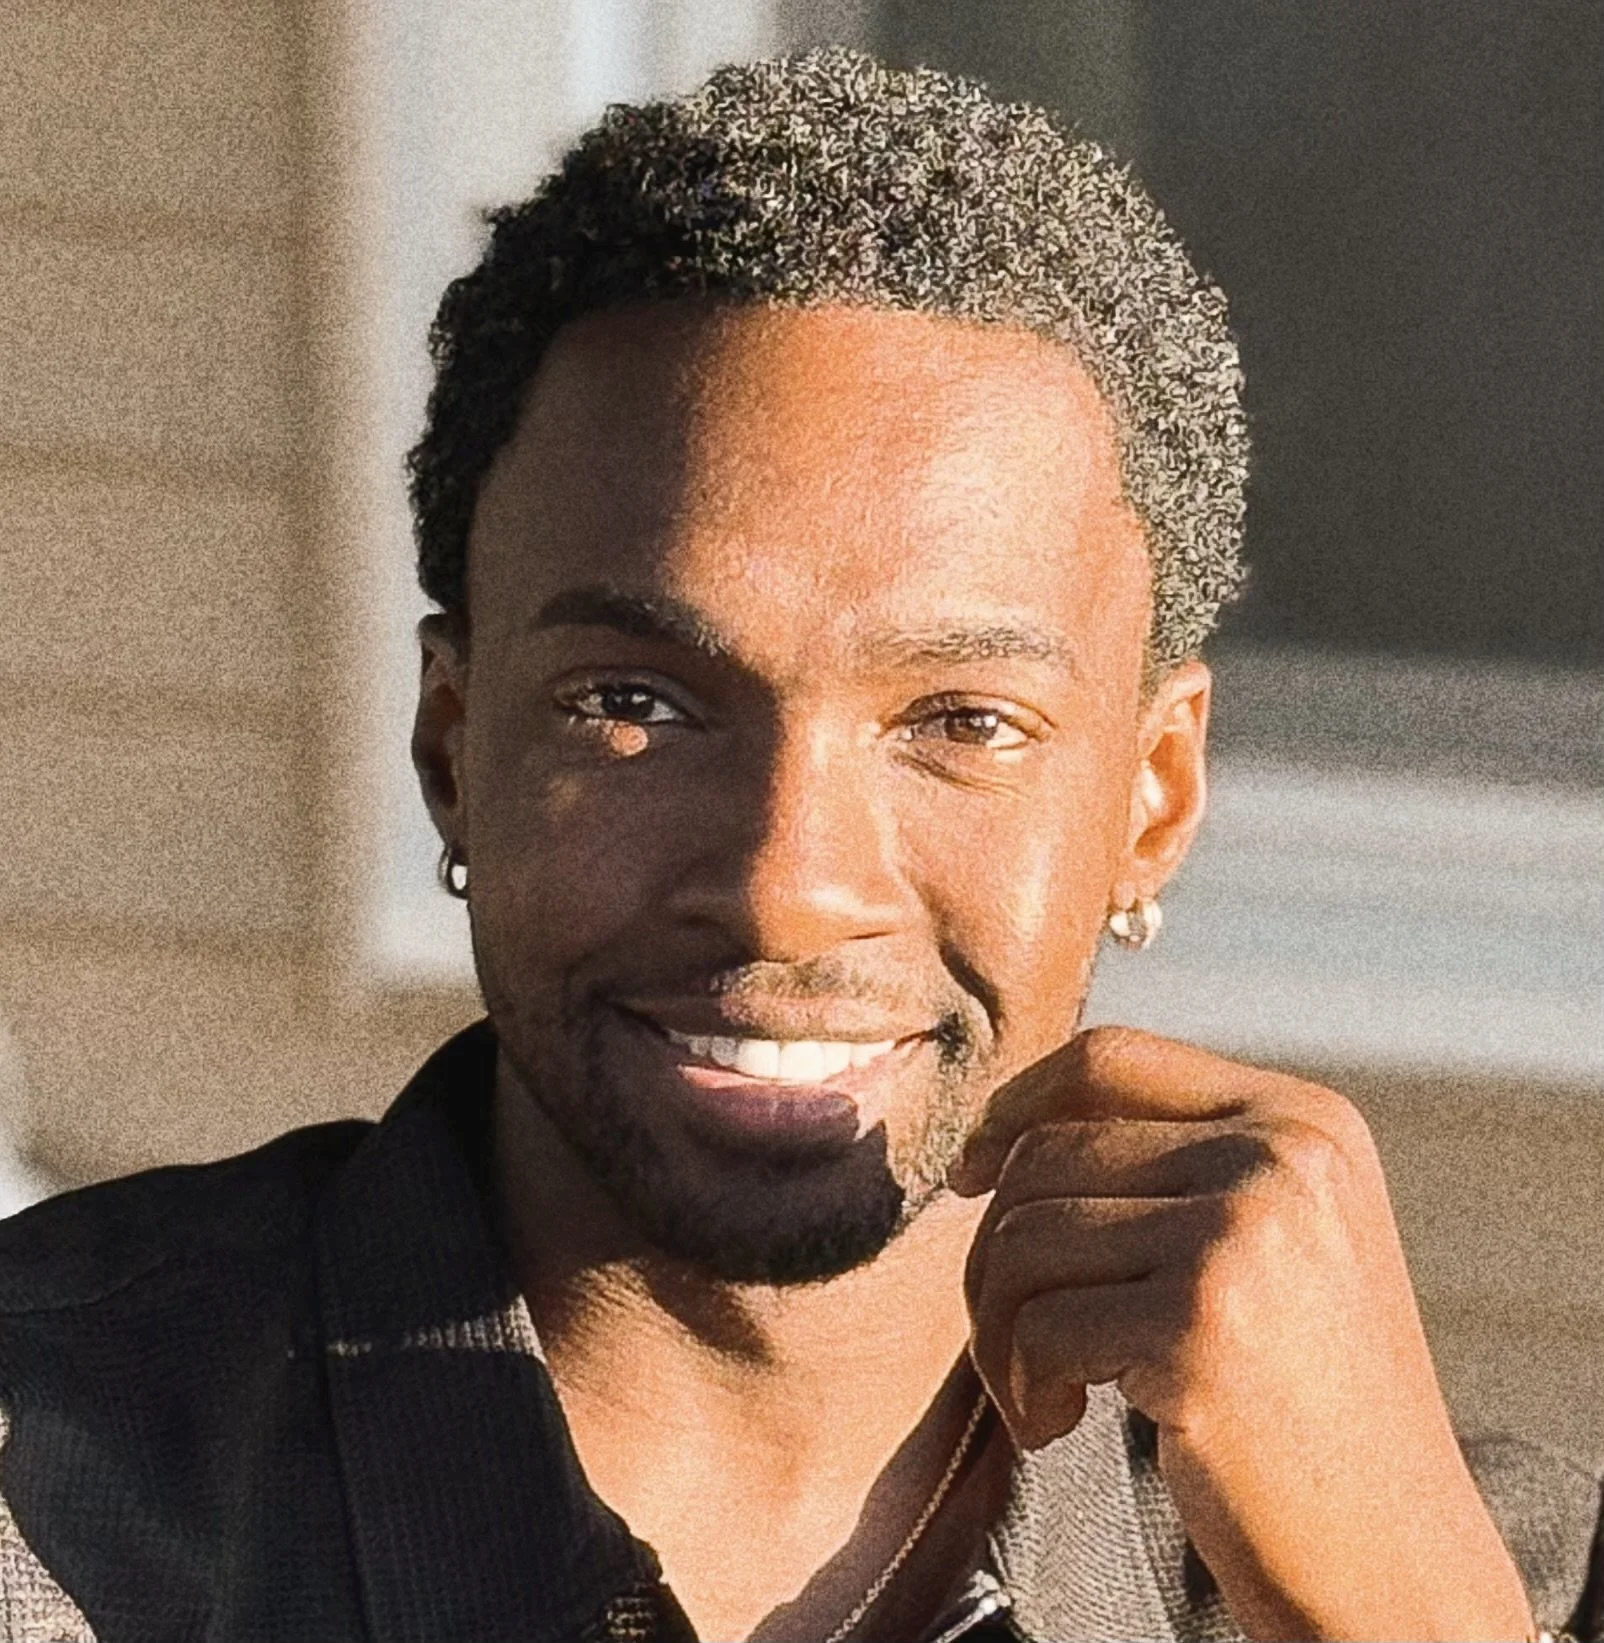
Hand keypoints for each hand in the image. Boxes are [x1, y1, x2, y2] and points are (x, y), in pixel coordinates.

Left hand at [951, 1027, 1533, 1641]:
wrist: (1396, 1559)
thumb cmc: (1303, 1402)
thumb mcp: (1269, 1240)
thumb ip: (1169, 1163)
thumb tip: (998, 1133)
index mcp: (1303, 1118)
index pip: (1109, 1057)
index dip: (1014, 1104)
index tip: (969, 1173)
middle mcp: (1281, 1155)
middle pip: (1046, 1151)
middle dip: (995, 1250)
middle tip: (1016, 1339)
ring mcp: (1244, 1235)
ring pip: (1023, 1236)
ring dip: (999, 1330)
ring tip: (1043, 1390)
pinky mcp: (1199, 1325)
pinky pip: (1035, 1325)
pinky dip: (1019, 1385)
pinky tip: (1059, 1427)